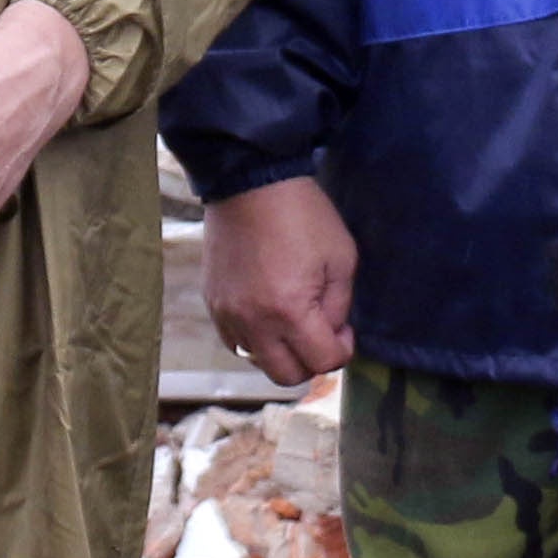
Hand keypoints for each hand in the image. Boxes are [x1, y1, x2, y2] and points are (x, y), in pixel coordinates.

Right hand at [202, 179, 355, 386]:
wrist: (250, 181)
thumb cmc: (302, 214)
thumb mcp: (341, 258)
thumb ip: (339, 306)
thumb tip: (331, 332)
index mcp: (289, 311)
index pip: (323, 362)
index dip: (343, 350)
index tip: (345, 329)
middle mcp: (253, 321)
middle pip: (287, 376)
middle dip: (311, 362)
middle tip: (320, 334)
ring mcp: (227, 314)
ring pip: (257, 362)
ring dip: (281, 352)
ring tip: (292, 321)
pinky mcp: (212, 302)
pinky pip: (234, 341)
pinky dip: (255, 338)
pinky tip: (267, 313)